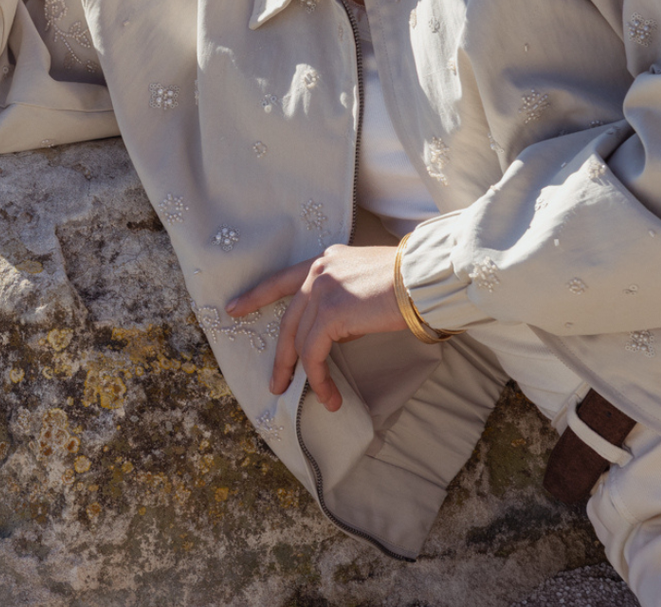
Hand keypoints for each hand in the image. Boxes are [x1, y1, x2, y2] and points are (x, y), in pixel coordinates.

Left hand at [227, 244, 407, 412]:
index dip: (257, 295)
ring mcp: (322, 290)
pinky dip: (320, 379)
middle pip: (289, 320)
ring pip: (301, 341)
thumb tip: (337, 333)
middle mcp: (319, 271)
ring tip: (321, 399)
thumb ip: (345, 302)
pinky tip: (330, 396)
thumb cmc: (409, 284)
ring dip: (307, 376)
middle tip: (275, 382)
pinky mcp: (330, 314)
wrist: (426, 279)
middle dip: (280, 356)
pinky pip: (314, 354)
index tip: (234, 308)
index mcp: (326, 261)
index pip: (283, 279)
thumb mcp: (367, 285)